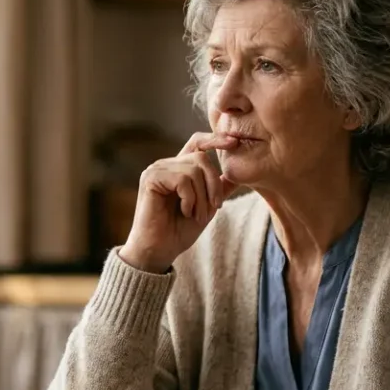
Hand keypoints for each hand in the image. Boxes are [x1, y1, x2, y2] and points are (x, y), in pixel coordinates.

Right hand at [120, 133, 238, 272]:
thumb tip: (239, 172)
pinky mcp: (151, 178)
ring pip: (194, 169)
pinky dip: (190, 198)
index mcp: (179, 169)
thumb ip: (219, 188)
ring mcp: (157, 169)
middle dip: (213, 185)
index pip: (197, 143)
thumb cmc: (179, 230)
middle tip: (215, 207)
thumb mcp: (207, 206)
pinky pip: (183, 179)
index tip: (234, 142)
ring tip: (196, 215)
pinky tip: (184, 211)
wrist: (159, 250)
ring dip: (202, 197)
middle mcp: (166, 165)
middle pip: (202, 158)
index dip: (215, 139)